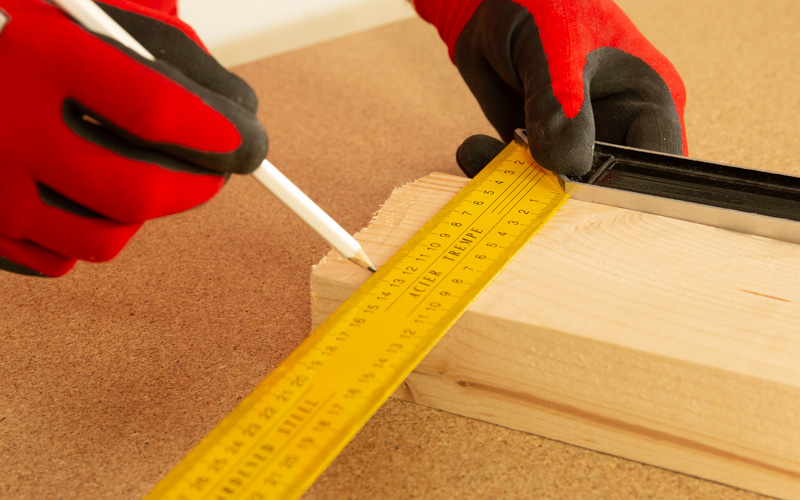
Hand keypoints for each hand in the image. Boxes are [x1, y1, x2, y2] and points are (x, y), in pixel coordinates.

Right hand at [0, 0, 267, 275]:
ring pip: (107, 237)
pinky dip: (88, 229)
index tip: (248, 141)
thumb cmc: (24, 30)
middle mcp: (9, 126)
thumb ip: (165, 47)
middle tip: (220, 168)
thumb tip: (237, 107)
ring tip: (140, 169)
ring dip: (144, 209)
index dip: (221, 134)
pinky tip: (83, 191)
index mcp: (40, 54)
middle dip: (201, 185)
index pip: (159, 110)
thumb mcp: (91, 8)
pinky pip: (60, 257)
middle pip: (141, 192)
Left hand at [413, 0, 685, 176]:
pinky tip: (473, 149)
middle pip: (608, 187)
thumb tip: (564, 162)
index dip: (631, 189)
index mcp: (647, 99)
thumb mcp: (557, 47)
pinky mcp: (536, 149)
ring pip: (559, 189)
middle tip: (531, 185)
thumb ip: (561, 103)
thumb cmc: (542, 6)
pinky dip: (495, 171)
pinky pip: (521, 177)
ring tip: (484, 153)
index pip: (658, 161)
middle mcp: (616, 128)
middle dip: (568, 195)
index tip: (586, 194)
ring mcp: (575, 143)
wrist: (489, 5)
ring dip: (521, 185)